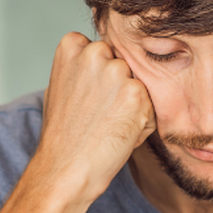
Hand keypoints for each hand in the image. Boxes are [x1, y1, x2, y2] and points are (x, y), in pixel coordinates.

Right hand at [34, 33, 155, 202]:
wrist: (65, 167)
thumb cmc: (63, 134)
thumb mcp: (62, 86)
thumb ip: (82, 67)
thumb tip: (105, 58)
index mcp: (73, 45)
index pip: (104, 51)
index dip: (99, 78)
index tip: (87, 98)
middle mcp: (95, 52)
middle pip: (124, 66)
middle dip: (118, 88)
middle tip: (98, 115)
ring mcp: (117, 71)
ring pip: (138, 85)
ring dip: (132, 106)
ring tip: (107, 126)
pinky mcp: (136, 94)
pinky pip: (150, 106)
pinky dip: (142, 124)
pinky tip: (119, 135)